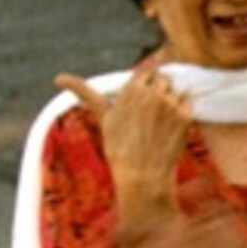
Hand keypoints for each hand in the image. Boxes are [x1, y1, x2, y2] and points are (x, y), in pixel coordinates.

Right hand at [55, 61, 191, 207]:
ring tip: (162, 119)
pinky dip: (183, 107)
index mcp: (131, 91)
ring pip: (176, 88)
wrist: (142, 174)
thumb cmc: (119, 146)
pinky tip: (173, 122)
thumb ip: (85, 92)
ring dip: (172, 97)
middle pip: (162, 78)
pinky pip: (188, 100)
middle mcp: (150, 94)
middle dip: (159, 90)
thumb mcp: (102, 116)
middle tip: (154, 112)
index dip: (146, 85)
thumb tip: (58, 78)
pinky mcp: (184, 116)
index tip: (144, 99)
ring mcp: (169, 104)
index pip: (145, 73)